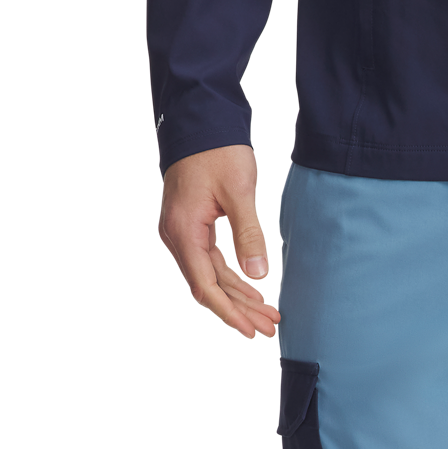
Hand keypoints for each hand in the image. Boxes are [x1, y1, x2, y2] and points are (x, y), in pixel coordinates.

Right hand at [158, 145, 280, 339]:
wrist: (200, 117)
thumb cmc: (217, 148)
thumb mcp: (238, 191)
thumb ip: (248, 234)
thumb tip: (258, 275)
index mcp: (183, 230)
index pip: (205, 286)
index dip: (229, 313)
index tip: (252, 331)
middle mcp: (176, 235)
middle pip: (207, 287)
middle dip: (240, 310)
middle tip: (271, 328)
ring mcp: (181, 232)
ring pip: (210, 276)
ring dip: (238, 298)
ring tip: (269, 314)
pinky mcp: (191, 226)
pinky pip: (210, 262)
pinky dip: (232, 279)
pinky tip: (254, 292)